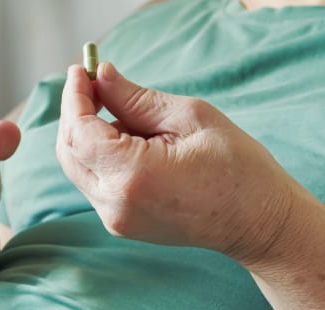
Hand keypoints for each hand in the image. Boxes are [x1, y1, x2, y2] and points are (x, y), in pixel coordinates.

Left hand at [56, 62, 295, 262]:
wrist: (256, 222)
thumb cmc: (235, 167)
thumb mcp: (189, 117)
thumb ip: (135, 99)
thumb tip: (102, 76)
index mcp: (132, 175)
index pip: (78, 131)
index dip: (75, 97)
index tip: (81, 70)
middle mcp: (114, 203)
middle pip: (68, 151)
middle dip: (75, 113)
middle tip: (94, 83)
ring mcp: (114, 219)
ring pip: (77, 167)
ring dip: (86, 134)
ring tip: (122, 112)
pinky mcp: (118, 223)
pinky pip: (93, 182)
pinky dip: (98, 155)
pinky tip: (128, 140)